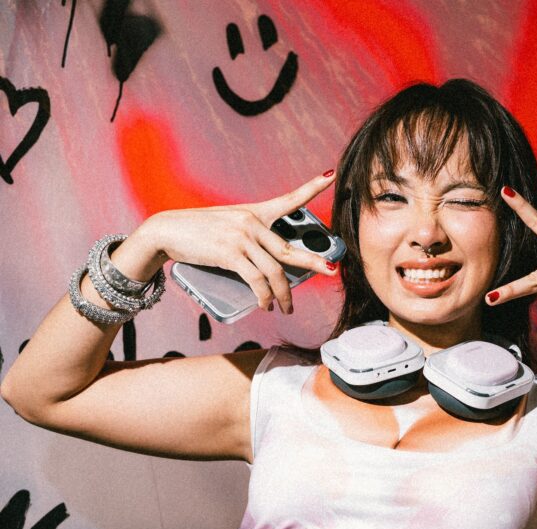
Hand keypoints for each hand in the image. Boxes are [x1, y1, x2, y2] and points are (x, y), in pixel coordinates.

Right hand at [133, 171, 337, 314]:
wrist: (169, 231)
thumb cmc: (199, 232)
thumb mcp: (229, 227)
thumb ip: (251, 239)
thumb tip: (271, 267)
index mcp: (254, 212)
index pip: (288, 199)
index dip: (311, 187)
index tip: (330, 174)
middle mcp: (252, 222)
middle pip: (290, 249)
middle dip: (313, 263)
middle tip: (330, 272)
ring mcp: (242, 238)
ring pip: (275, 272)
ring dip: (283, 295)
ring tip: (285, 308)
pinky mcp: (231, 254)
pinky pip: (257, 281)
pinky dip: (264, 297)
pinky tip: (266, 305)